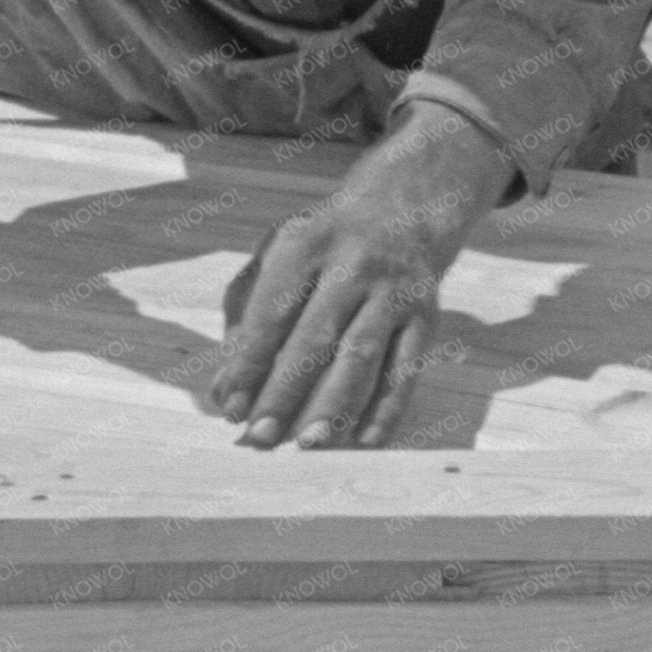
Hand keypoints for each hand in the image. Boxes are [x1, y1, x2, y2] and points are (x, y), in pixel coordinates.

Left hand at [206, 104, 515, 449]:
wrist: (404, 207)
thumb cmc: (323, 246)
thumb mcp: (278, 255)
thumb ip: (244, 315)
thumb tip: (224, 388)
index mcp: (304, 245)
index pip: (271, 311)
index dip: (248, 362)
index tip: (228, 406)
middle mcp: (351, 265)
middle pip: (315, 337)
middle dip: (285, 392)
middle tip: (260, 437)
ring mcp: (393, 291)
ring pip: (363, 355)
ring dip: (335, 405)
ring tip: (308, 444)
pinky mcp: (426, 316)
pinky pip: (407, 370)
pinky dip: (388, 409)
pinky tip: (366, 440)